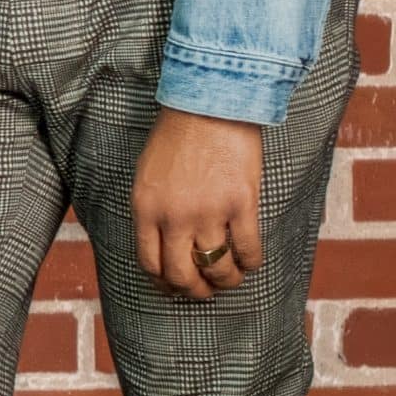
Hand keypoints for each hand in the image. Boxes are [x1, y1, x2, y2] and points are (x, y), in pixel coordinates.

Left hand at [132, 108, 265, 299]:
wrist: (208, 104)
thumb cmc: (177, 135)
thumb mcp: (148, 173)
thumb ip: (152, 209)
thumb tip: (161, 245)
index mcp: (145, 207)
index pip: (150, 263)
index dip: (164, 283)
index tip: (175, 287)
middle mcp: (174, 216)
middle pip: (182, 275)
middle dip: (195, 291)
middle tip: (205, 290)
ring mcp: (208, 212)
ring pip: (217, 269)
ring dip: (226, 281)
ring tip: (230, 277)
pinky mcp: (240, 204)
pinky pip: (247, 250)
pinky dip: (250, 263)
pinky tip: (249, 260)